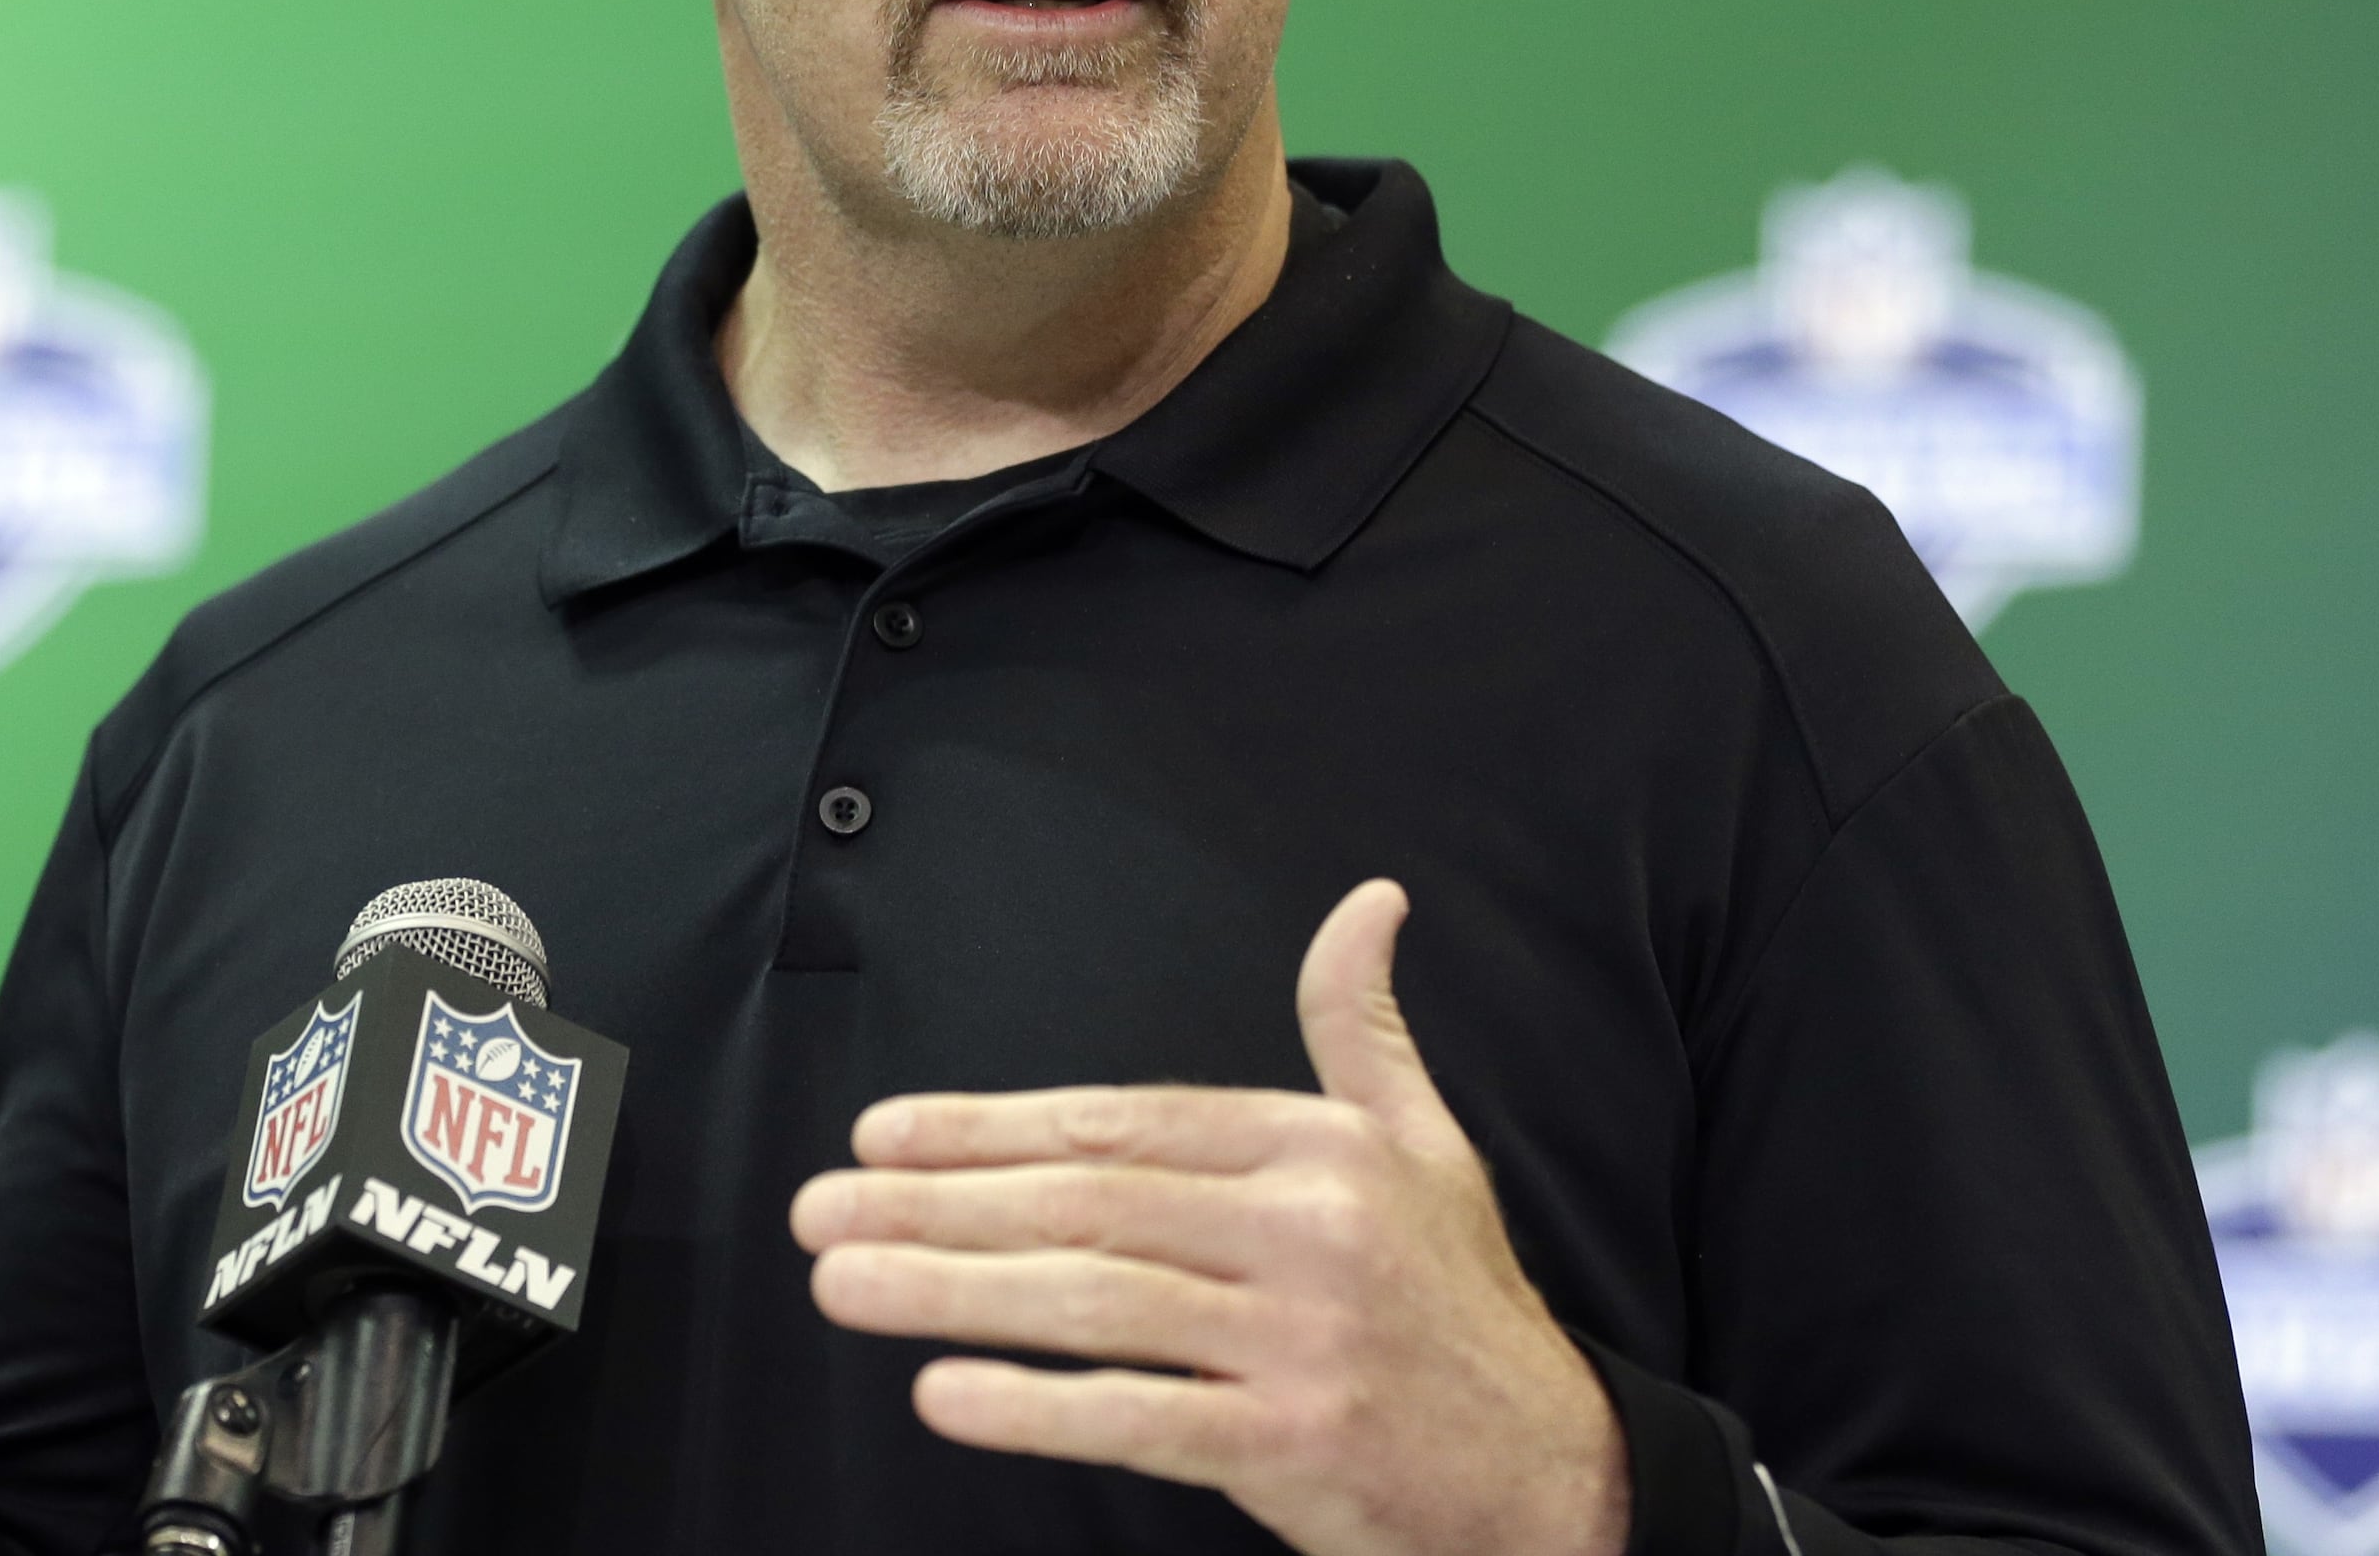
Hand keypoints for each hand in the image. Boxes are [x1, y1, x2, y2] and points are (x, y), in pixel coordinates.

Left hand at [790, 880, 1629, 1555]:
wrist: (1557, 1472)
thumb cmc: (1463, 1306)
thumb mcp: (1429, 1146)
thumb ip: (1364, 1029)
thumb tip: (1370, 905)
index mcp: (1321, 1151)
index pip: (1124, 1125)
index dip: (995, 1128)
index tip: (885, 1134)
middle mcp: (1310, 1233)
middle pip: (1088, 1206)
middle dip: (937, 1204)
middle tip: (821, 1207)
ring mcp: (1301, 1341)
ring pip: (1095, 1302)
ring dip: (949, 1290)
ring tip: (844, 1282)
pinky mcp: (1293, 1444)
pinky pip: (1140, 1416)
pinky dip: (1035, 1405)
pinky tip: (945, 1392)